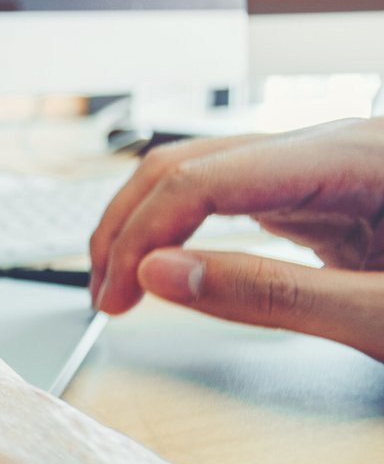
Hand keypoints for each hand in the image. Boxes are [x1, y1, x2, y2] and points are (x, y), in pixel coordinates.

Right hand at [89, 119, 383, 358]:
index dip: (146, 234)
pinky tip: (168, 262)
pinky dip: (183, 230)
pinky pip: (229, 196)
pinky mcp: (318, 194)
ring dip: (147, 224)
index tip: (118, 295)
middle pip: (191, 163)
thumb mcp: (381, 315)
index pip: (209, 177)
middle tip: (106, 294)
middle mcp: (330, 147)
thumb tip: (162, 274)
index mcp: (353, 159)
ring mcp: (321, 167)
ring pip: (200, 173)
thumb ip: (275, 295)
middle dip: (131, 227)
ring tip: (121, 281)